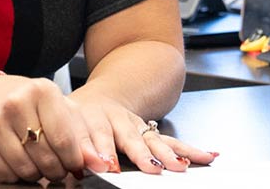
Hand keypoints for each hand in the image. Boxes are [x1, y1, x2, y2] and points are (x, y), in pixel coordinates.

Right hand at [0, 75, 109, 183]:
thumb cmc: (30, 103)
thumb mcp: (61, 109)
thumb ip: (84, 136)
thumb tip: (101, 163)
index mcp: (41, 92)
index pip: (64, 139)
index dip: (73, 160)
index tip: (76, 164)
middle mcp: (15, 104)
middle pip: (46, 158)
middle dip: (57, 169)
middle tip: (58, 166)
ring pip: (26, 170)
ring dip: (37, 174)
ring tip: (38, 162)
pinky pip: (4, 175)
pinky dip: (16, 176)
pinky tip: (19, 162)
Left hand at [68, 89, 216, 174]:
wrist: (97, 100)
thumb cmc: (76, 121)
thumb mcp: (63, 128)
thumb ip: (68, 147)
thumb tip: (67, 169)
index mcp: (87, 118)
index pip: (91, 135)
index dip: (96, 150)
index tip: (104, 165)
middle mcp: (115, 120)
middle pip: (128, 137)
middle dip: (139, 154)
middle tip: (149, 167)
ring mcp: (136, 126)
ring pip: (153, 140)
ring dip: (167, 154)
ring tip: (179, 167)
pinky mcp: (151, 133)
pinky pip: (171, 142)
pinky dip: (189, 150)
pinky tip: (207, 155)